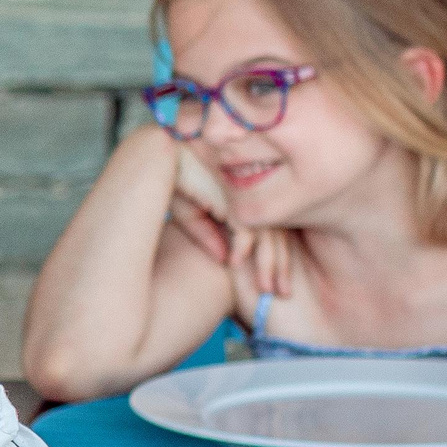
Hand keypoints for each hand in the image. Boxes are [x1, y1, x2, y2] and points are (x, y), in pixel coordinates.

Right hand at [166, 148, 294, 298]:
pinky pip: (245, 225)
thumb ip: (206, 234)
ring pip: (267, 234)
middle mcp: (252, 195)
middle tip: (281, 293)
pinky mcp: (232, 195)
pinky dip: (242, 247)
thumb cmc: (176, 178)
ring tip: (267, 289)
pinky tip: (234, 265)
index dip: (274, 258)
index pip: (270, 230)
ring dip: (268, 264)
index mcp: (247, 197)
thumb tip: (225, 259)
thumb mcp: (190, 212)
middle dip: (278, 266)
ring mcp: (245, 195)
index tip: (275, 282)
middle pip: (276, 234)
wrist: (165, 153)